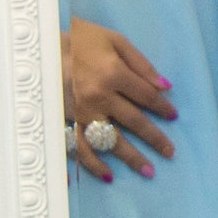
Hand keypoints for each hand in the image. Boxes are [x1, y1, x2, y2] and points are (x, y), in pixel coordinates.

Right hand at [63, 19, 176, 182]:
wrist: (44, 47)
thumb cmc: (84, 42)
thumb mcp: (116, 41)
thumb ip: (141, 64)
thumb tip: (165, 86)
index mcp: (113, 74)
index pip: (146, 96)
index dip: (162, 107)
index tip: (173, 116)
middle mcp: (99, 96)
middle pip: (134, 121)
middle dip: (155, 138)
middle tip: (170, 152)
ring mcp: (82, 112)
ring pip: (110, 139)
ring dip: (130, 157)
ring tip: (148, 171)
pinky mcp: (68, 120)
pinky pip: (80, 147)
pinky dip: (92, 164)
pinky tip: (108, 176)